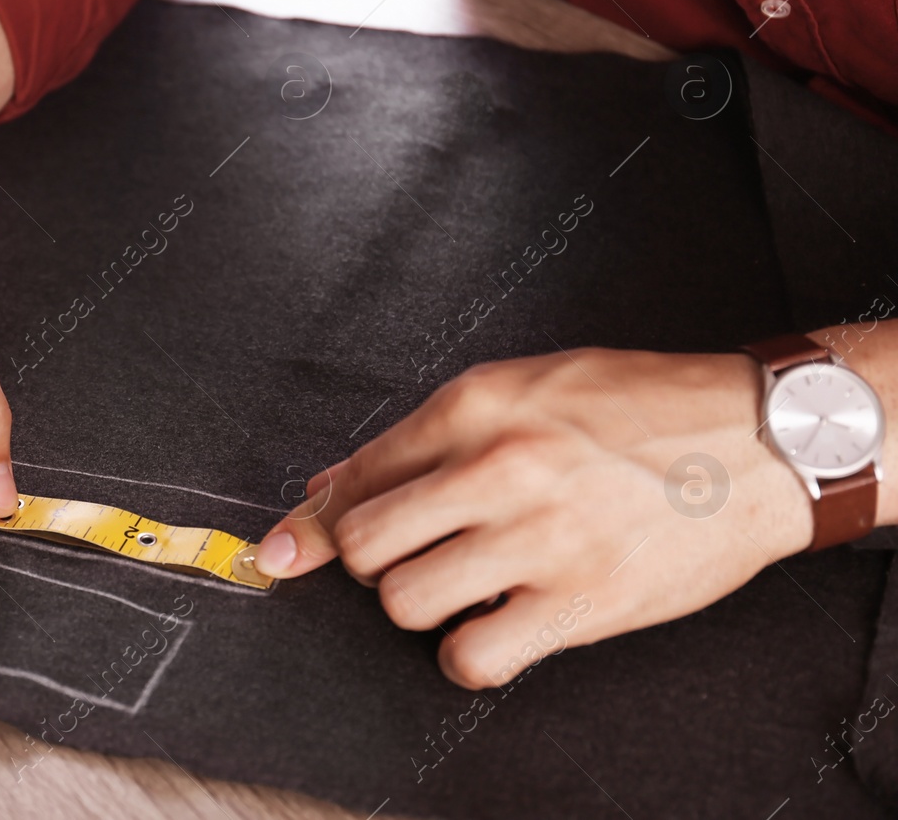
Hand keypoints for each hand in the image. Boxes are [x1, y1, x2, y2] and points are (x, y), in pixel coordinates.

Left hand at [253, 348, 818, 687]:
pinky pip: (472, 657)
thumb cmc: (641, 406)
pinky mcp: (582, 602)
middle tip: (404, 559)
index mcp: (476, 405)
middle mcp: (498, 468)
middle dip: (366, 563)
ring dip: (417, 607)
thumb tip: (336, 483)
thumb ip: (427, 435)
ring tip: (457, 588)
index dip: (310, 523)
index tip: (282, 553)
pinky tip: (491, 629)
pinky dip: (466, 655)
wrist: (760, 439)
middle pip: (364, 545)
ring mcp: (540, 538)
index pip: (357, 476)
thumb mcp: (527, 385)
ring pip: (405, 604)